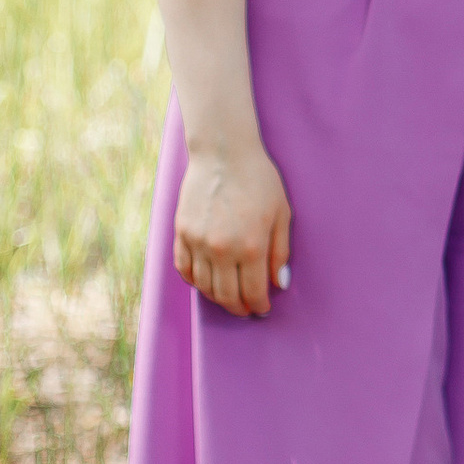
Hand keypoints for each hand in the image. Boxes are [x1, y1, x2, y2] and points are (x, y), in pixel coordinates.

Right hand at [172, 144, 292, 318]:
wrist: (224, 153)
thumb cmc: (259, 180)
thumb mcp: (282, 214)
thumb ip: (280, 252)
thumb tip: (280, 284)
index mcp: (252, 247)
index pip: (253, 292)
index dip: (259, 305)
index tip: (263, 309)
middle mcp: (222, 250)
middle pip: (227, 296)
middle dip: (239, 308)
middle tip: (246, 309)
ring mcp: (198, 242)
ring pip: (204, 287)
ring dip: (217, 298)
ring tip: (228, 298)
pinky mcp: (181, 233)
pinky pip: (184, 269)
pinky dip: (195, 281)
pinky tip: (205, 282)